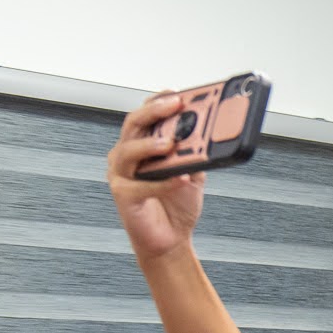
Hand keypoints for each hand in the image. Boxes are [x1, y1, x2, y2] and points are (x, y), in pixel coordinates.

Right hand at [106, 93, 205, 262]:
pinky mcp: (123, 196)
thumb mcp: (193, 171)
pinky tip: (181, 178)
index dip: (157, 101)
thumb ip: (197, 153)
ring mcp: (121, 175)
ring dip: (150, 145)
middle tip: (175, 106)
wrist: (171, 238)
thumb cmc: (177, 203)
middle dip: (154, 112)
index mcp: (141, 144)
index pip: (145, 115)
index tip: (176, 93)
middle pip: (133, 125)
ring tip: (171, 143)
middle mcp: (125, 155)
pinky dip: (163, 182)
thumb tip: (211, 132)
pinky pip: (142, 186)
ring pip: (129, 152)